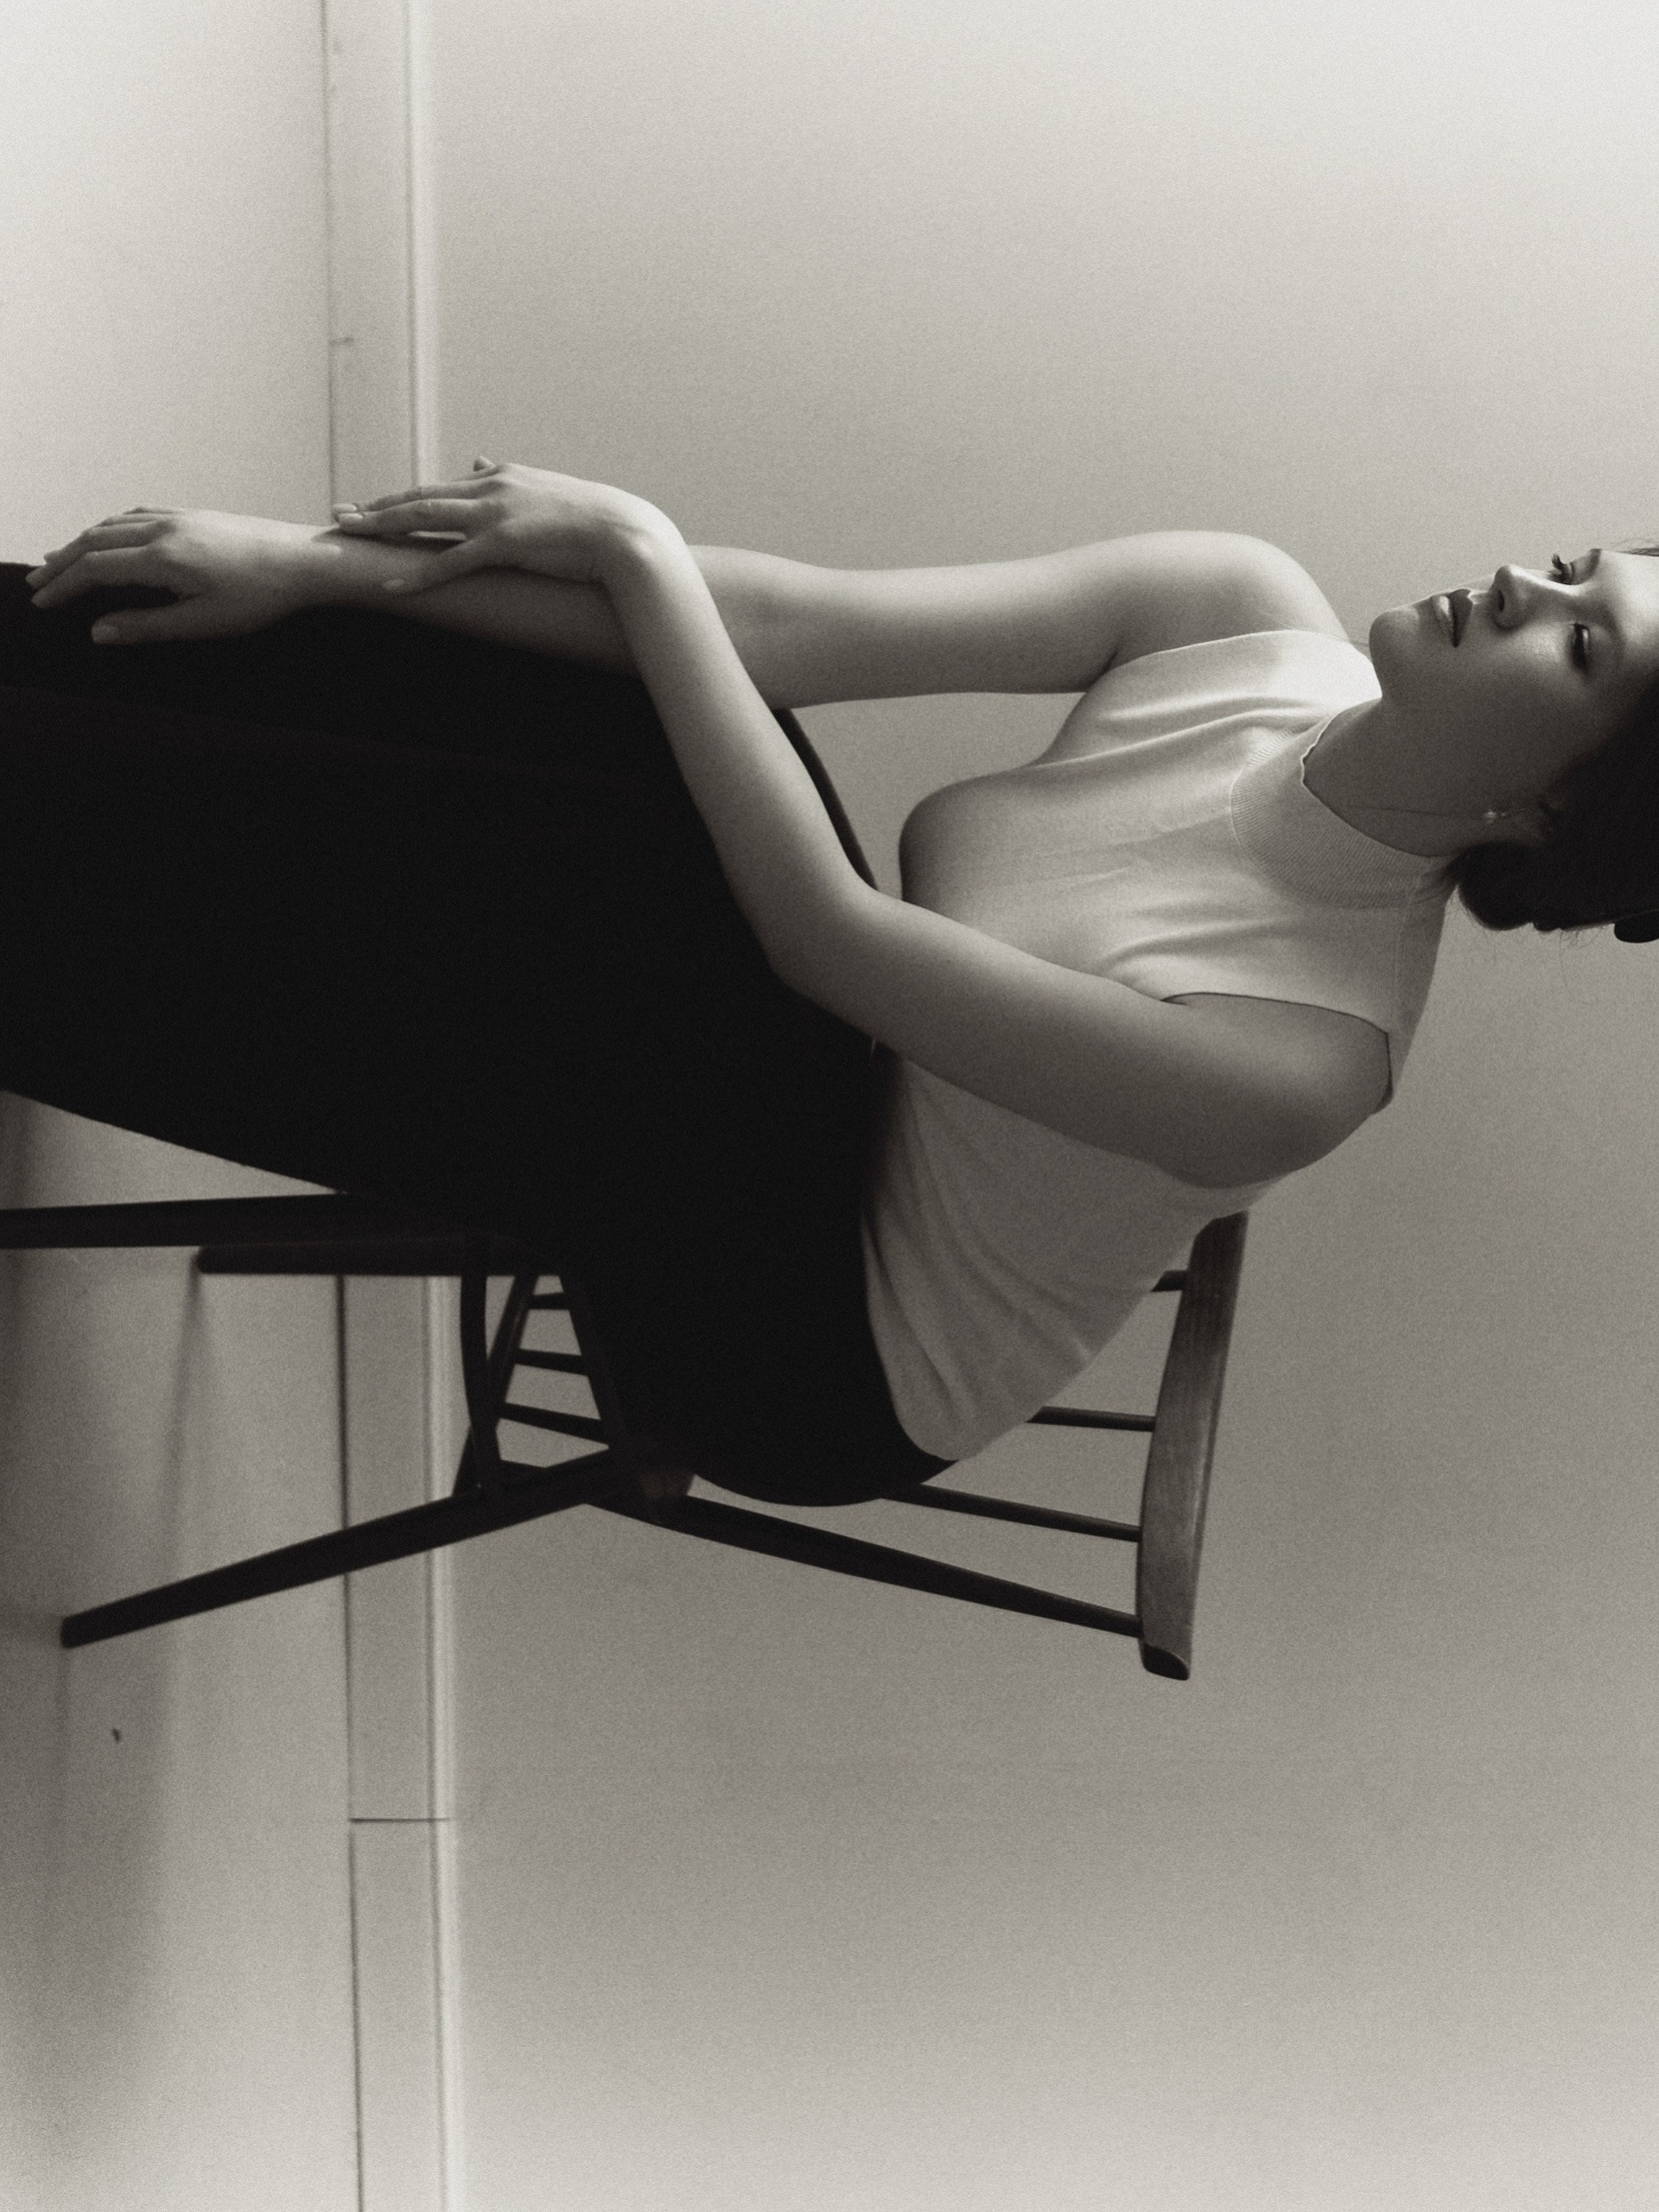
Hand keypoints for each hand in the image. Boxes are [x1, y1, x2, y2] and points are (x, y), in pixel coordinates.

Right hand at [26, 508, 322, 643]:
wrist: (306, 561)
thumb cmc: (261, 598)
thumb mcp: (204, 623)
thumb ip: (148, 626)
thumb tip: (98, 632)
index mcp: (162, 558)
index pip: (95, 569)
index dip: (63, 586)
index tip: (41, 602)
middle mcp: (164, 529)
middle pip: (95, 540)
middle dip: (62, 562)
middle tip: (37, 582)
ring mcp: (180, 517)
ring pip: (114, 524)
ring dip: (82, 541)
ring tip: (61, 560)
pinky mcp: (195, 515)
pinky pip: (138, 515)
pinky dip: (111, 528)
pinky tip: (109, 537)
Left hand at [333, 457, 674, 594]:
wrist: (624, 532)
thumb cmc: (593, 520)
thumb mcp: (545, 491)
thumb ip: (507, 478)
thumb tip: (476, 460)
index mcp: (501, 477)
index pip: (441, 487)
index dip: (403, 497)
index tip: (372, 505)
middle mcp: (491, 488)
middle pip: (421, 496)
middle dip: (377, 506)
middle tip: (339, 514)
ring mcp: (495, 515)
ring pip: (425, 518)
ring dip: (383, 526)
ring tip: (348, 535)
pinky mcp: (504, 544)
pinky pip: (451, 561)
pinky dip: (418, 574)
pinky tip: (390, 586)